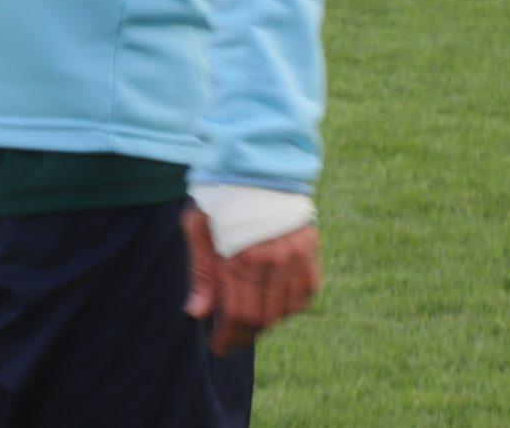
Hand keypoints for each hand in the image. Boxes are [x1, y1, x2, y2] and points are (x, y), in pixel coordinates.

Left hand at [183, 207, 320, 355]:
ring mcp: (298, 256)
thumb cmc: (221, 194)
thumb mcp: (197, 225)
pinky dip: (291, 305)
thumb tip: (197, 313)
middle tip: (229, 340)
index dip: (228, 337)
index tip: (218, 347)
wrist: (258, 162)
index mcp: (244, 256)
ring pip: (286, 309)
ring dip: (266, 321)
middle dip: (244, 334)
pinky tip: (274, 303)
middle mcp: (276, 260)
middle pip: (263, 317)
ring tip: (247, 320)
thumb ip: (201, 272)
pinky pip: (306, 293)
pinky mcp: (312, 251)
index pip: (239, 314)